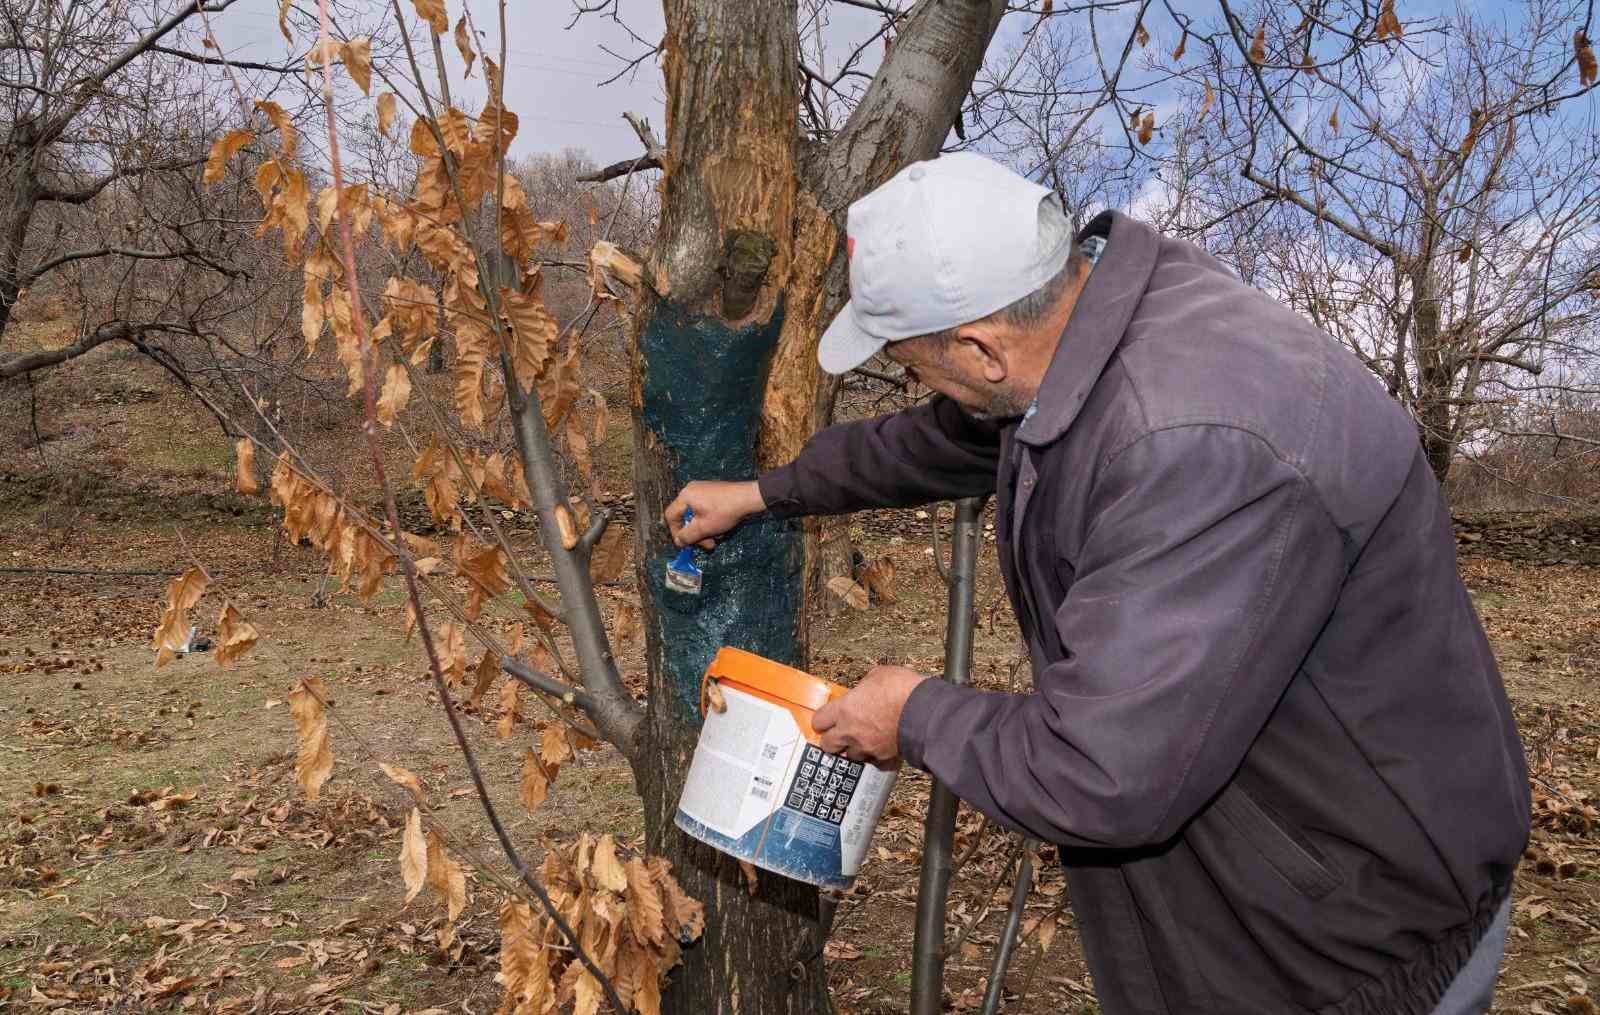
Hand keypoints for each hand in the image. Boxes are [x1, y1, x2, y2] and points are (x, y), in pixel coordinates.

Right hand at [663, 480, 765, 548]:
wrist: (748, 498)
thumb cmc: (726, 510)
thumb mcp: (704, 528)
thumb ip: (687, 536)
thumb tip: (678, 541)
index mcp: (685, 496)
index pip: (671, 516)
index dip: (676, 532)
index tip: (685, 543)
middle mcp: (691, 490)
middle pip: (685, 517)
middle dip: (695, 534)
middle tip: (707, 544)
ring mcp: (702, 490)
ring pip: (696, 515)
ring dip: (704, 530)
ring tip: (716, 538)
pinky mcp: (713, 493)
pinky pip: (704, 510)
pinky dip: (709, 521)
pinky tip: (720, 528)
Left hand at [812, 665, 927, 769]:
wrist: (924, 711)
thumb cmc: (902, 690)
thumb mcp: (879, 675)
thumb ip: (865, 685)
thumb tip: (866, 687)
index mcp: (845, 709)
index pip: (819, 721)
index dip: (822, 720)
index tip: (825, 719)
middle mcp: (850, 731)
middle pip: (828, 745)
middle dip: (832, 739)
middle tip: (839, 733)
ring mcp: (866, 746)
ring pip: (850, 756)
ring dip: (853, 748)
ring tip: (862, 740)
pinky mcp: (882, 756)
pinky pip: (873, 760)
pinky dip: (874, 756)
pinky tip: (880, 747)